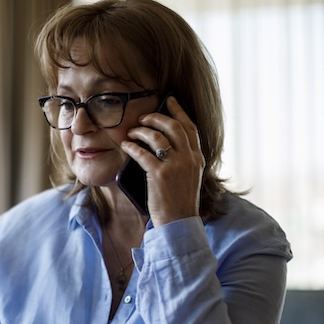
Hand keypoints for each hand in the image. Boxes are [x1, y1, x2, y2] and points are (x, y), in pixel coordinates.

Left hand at [121, 96, 204, 225]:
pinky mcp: (160, 175)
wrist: (178, 222)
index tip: (169, 100)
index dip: (179, 111)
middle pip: (173, 126)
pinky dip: (131, 146)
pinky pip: (142, 153)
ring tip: (131, 132)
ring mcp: (175, 166)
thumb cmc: (178, 201)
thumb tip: (162, 140)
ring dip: (141, 131)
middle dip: (156, 117)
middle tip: (143, 118)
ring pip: (157, 136)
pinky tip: (125, 145)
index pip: (190, 127)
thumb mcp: (189, 177)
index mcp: (197, 158)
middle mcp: (189, 159)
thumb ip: (182, 159)